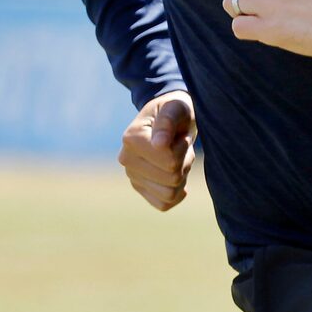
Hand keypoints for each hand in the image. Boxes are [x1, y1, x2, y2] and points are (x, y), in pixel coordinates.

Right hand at [120, 91, 196, 210]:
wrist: (171, 119)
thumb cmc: (175, 111)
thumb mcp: (176, 108)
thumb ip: (168, 121)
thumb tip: (159, 144)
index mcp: (131, 139)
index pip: (169, 160)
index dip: (182, 147)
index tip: (177, 134)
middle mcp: (126, 160)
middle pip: (171, 178)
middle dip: (184, 162)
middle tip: (180, 146)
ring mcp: (132, 176)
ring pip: (169, 193)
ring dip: (182, 176)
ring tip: (177, 157)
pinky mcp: (141, 189)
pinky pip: (165, 204)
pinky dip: (177, 193)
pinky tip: (177, 175)